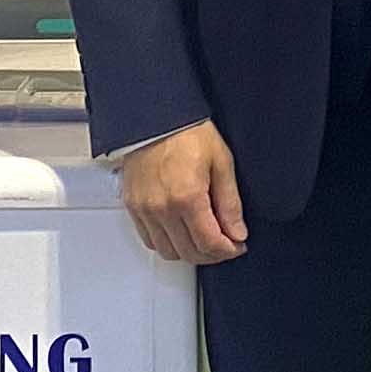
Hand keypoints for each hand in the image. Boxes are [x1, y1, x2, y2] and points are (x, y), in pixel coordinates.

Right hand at [117, 121, 246, 265]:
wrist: (156, 117)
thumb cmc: (187, 132)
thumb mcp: (221, 163)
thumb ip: (230, 203)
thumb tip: (237, 232)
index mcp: (187, 197)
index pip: (210, 243)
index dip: (229, 250)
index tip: (237, 244)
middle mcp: (162, 208)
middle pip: (190, 253)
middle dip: (212, 254)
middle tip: (225, 244)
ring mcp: (145, 210)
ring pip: (168, 252)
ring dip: (189, 252)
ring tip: (203, 239)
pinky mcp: (133, 207)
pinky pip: (150, 240)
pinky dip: (167, 243)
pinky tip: (180, 232)